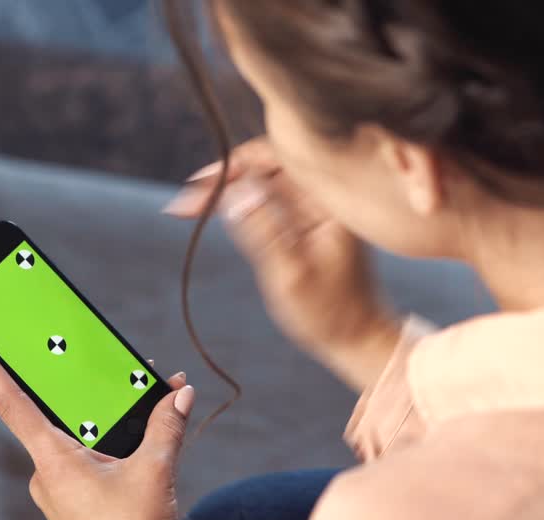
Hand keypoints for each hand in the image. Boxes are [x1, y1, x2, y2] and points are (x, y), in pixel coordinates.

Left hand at [0, 327, 192, 519]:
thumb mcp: (155, 470)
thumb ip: (166, 425)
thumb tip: (180, 393)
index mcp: (53, 459)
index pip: (8, 399)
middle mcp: (44, 473)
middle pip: (50, 412)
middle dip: (73, 385)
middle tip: (84, 355)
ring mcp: (54, 491)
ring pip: (72, 439)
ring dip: (101, 418)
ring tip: (141, 399)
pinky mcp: (70, 505)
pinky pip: (82, 461)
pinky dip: (106, 445)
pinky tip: (136, 441)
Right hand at [164, 137, 402, 391]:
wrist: (358, 339)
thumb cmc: (329, 313)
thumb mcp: (291, 274)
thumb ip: (264, 230)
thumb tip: (236, 190)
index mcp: (327, 201)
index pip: (276, 156)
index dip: (232, 164)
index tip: (197, 185)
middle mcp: (324, 197)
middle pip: (267, 165)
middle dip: (223, 178)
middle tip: (185, 204)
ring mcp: (316, 210)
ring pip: (265, 183)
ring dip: (229, 190)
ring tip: (190, 208)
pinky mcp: (308, 224)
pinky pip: (272, 201)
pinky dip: (243, 205)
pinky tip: (219, 214)